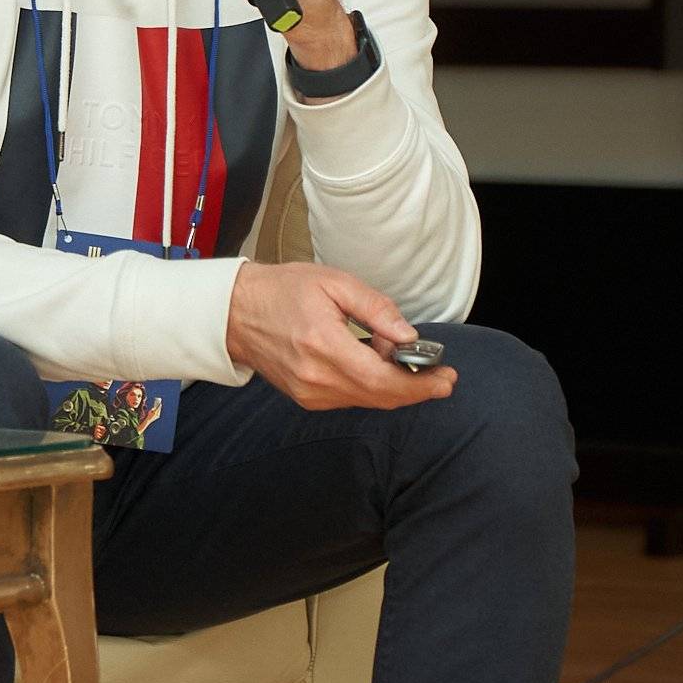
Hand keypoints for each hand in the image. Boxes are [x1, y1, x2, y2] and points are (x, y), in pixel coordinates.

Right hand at [225, 260, 456, 410]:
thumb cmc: (282, 290)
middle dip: (416, 388)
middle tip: (440, 375)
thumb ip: (375, 308)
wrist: (235, 312)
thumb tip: (409, 335)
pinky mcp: (306, 399)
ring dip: (391, 385)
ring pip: (368, 400)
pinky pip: (351, 399)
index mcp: (323, 345)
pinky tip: (370, 363)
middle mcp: (316, 378)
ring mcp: (309, 393)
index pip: (382, 380)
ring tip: (393, 355)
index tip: (446, 379)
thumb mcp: (333, 283)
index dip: (419, 384)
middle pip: (380, 396)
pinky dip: (370, 386)